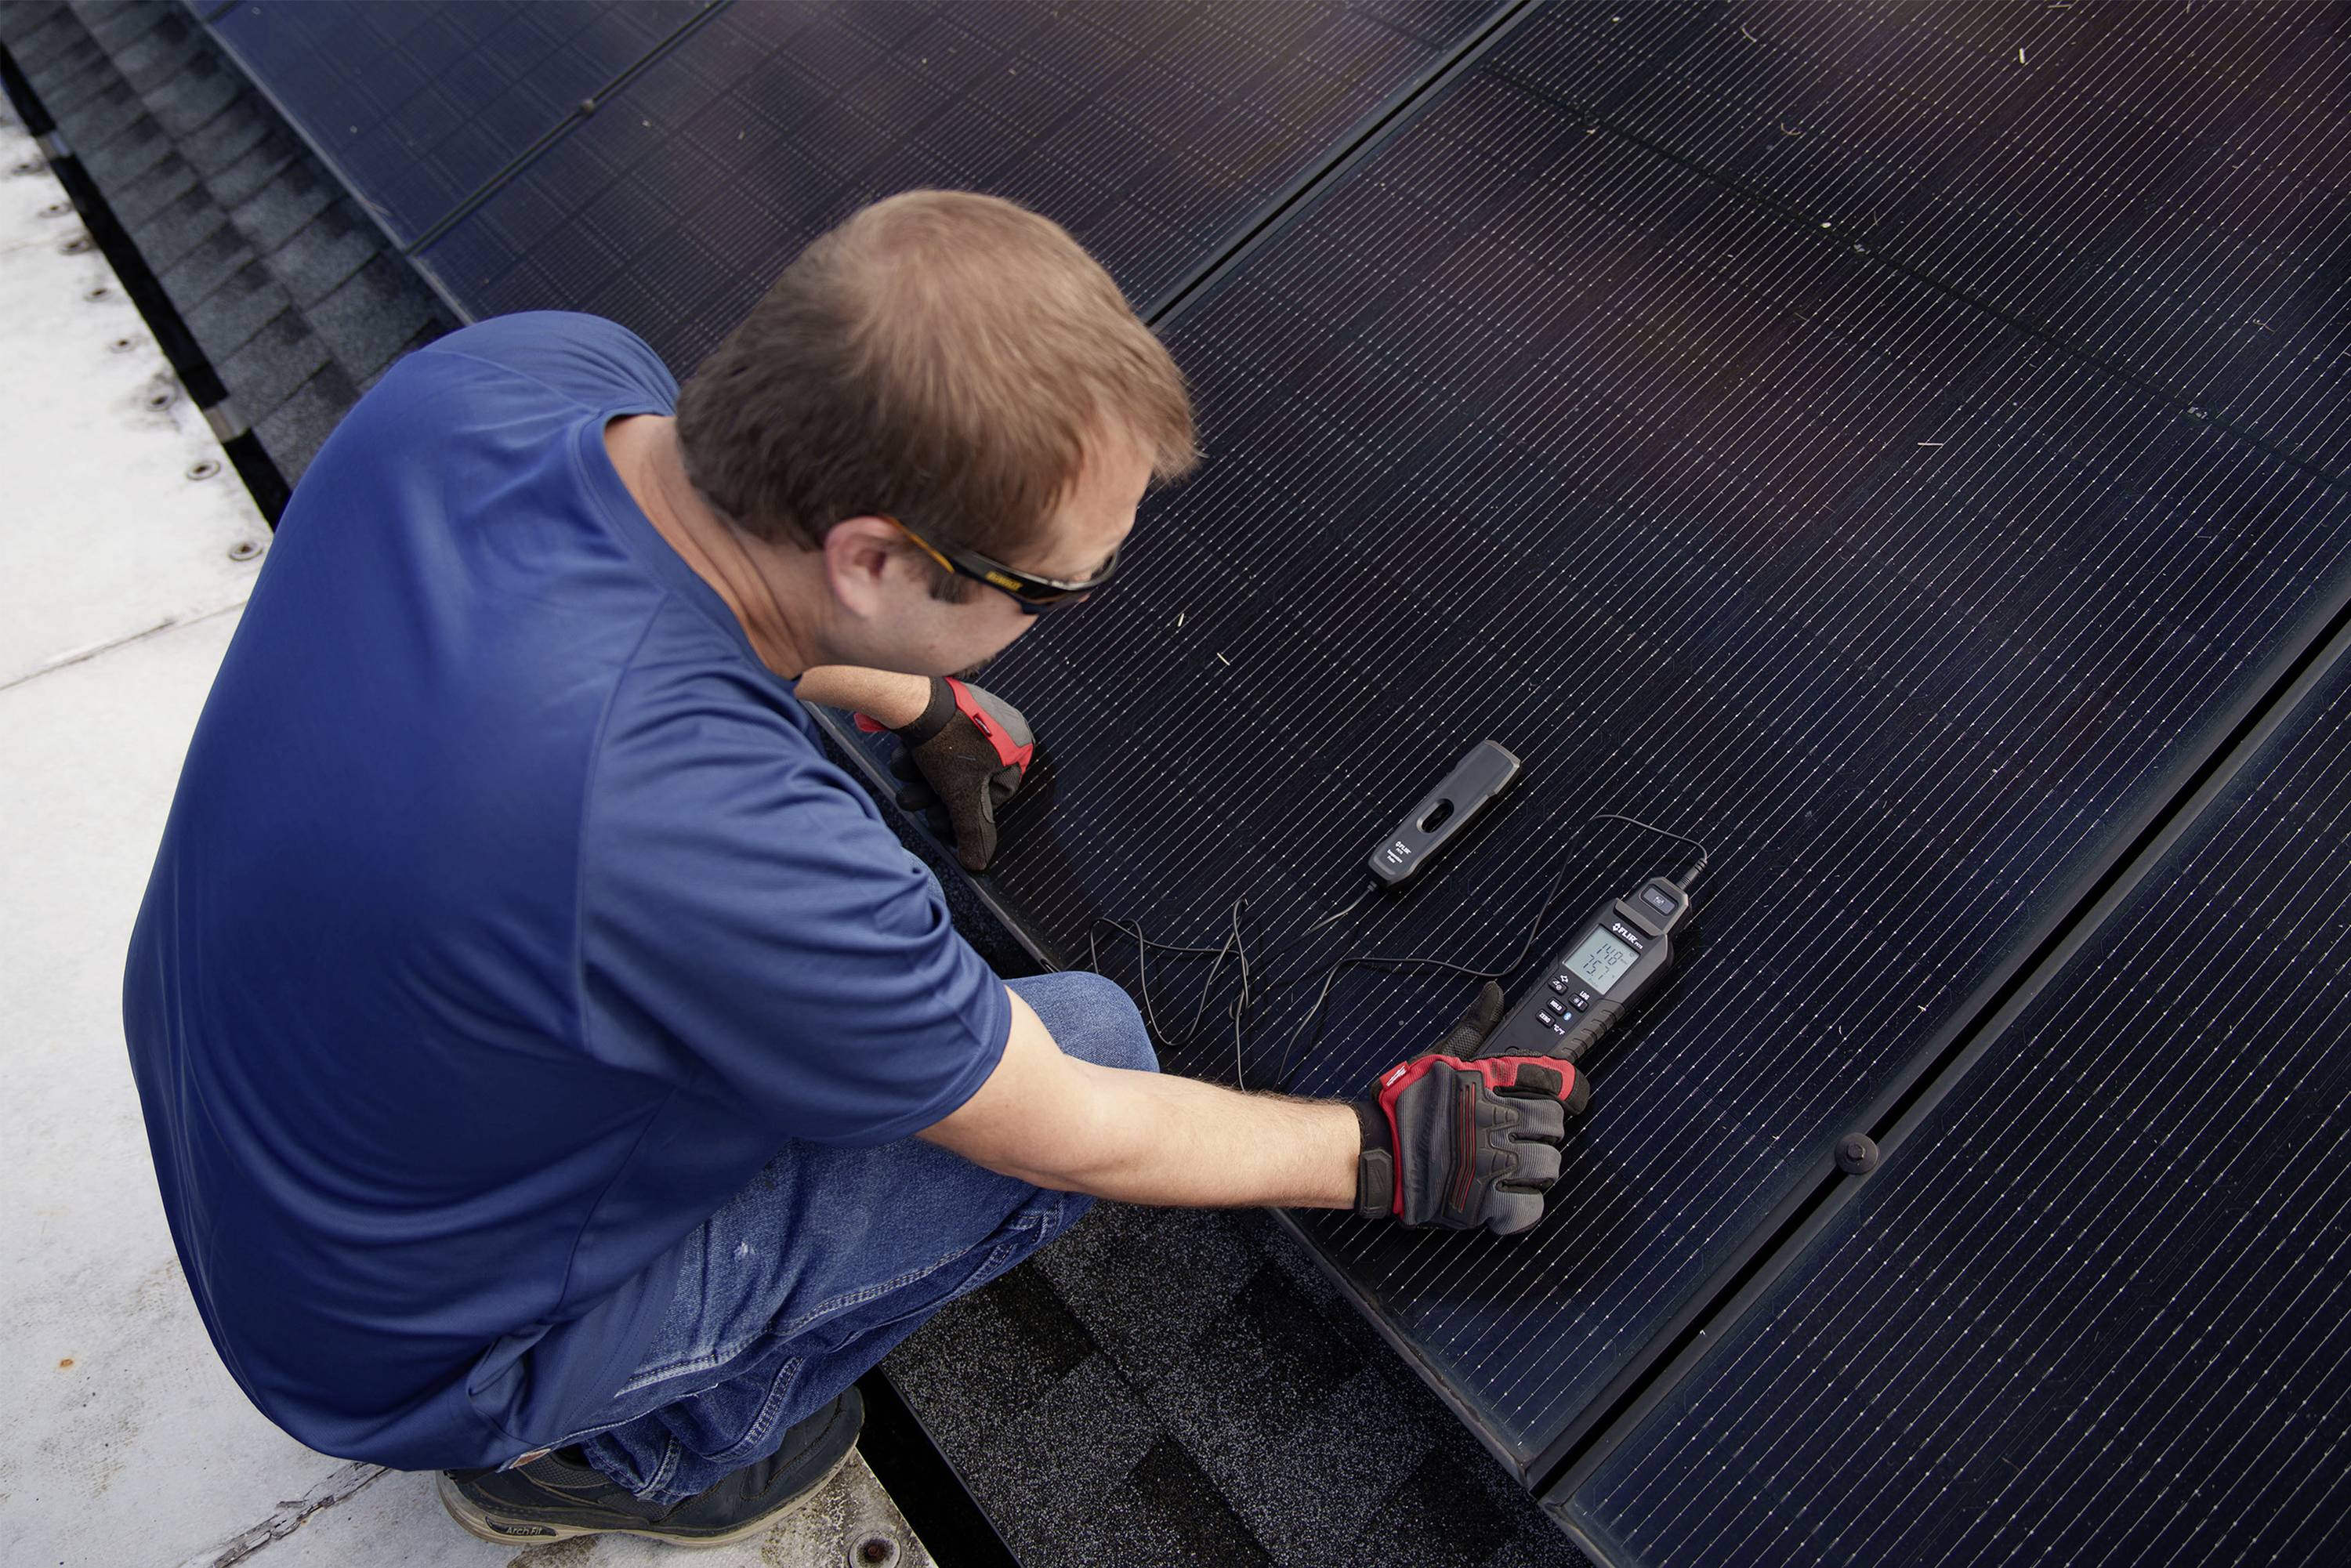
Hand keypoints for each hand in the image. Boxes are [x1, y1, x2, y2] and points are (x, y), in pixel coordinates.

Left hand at [869, 677, 1034, 871]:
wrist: (911, 696)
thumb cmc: (946, 741)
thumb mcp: (962, 794)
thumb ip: (972, 830)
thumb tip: (979, 864)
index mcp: (1018, 744)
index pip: (995, 794)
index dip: (965, 810)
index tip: (942, 818)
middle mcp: (1000, 726)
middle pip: (966, 781)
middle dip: (936, 795)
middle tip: (917, 801)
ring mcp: (972, 714)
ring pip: (946, 764)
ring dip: (921, 778)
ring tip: (908, 776)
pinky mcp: (945, 707)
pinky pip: (935, 742)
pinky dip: (918, 754)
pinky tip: (905, 753)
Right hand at [1351, 983, 1589, 1233]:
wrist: (1376, 1152)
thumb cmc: (1406, 1105)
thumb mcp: (1440, 1055)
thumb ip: (1474, 1026)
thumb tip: (1494, 994)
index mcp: (1489, 1086)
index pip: (1551, 1081)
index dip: (1567, 1088)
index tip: (1569, 1096)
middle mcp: (1494, 1122)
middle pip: (1554, 1126)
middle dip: (1547, 1129)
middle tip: (1531, 1132)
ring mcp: (1492, 1164)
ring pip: (1547, 1166)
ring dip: (1540, 1166)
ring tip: (1523, 1164)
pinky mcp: (1483, 1203)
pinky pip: (1528, 1209)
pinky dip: (1526, 1205)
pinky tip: (1513, 1197)